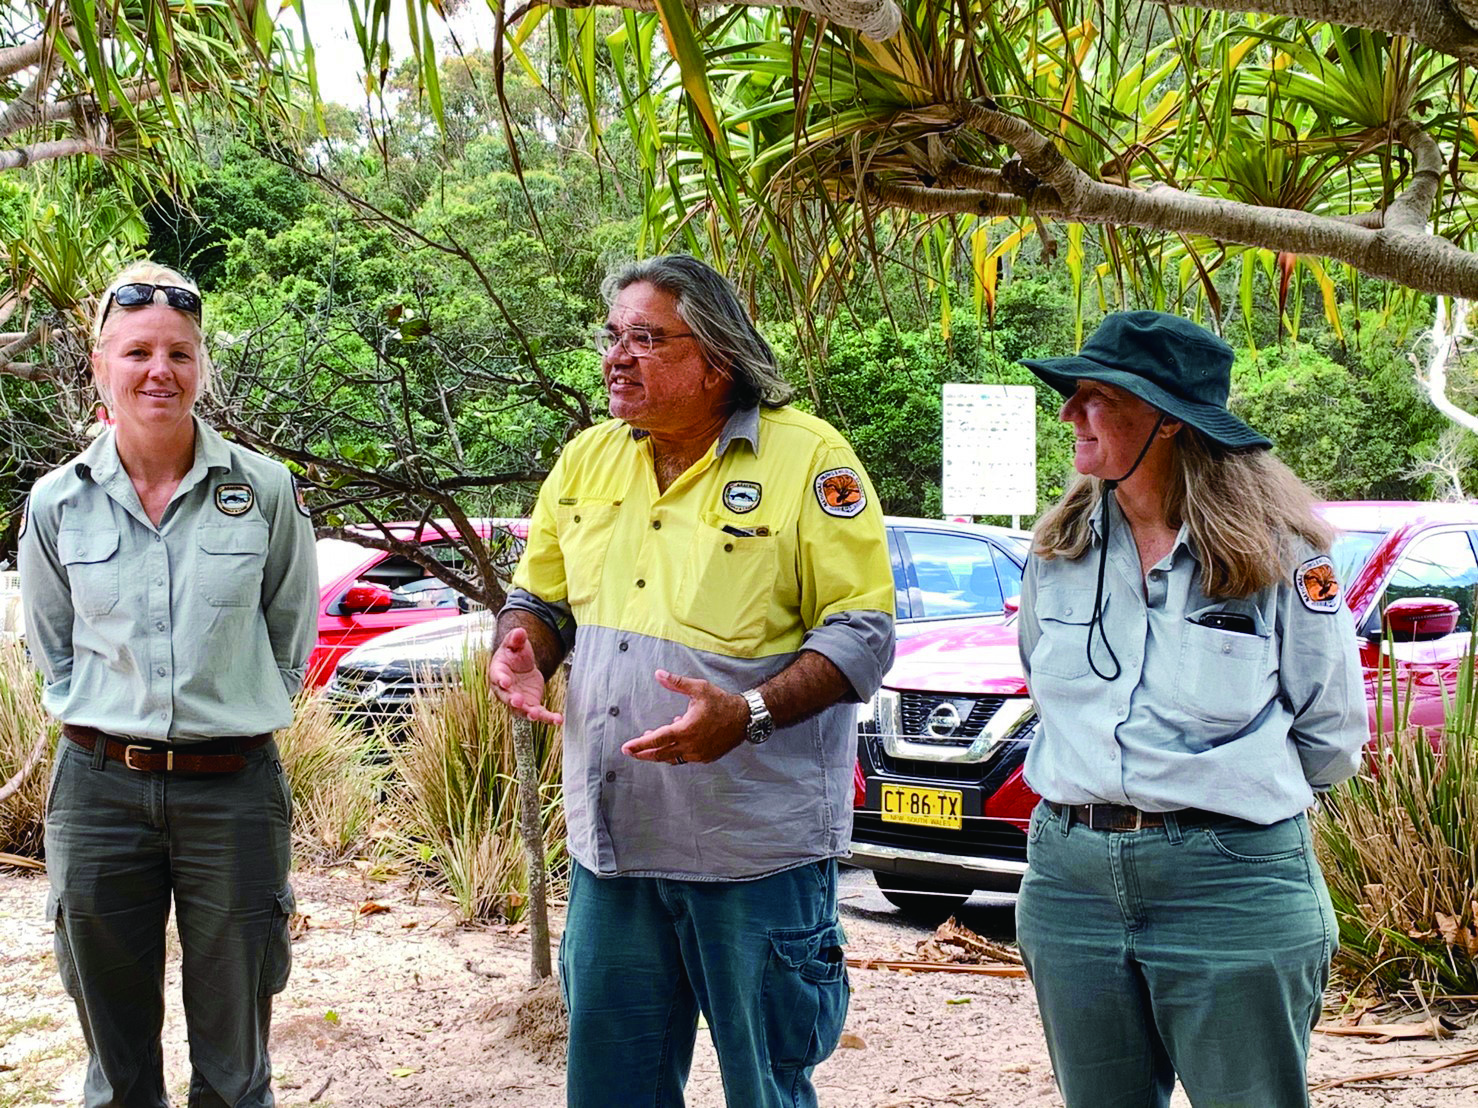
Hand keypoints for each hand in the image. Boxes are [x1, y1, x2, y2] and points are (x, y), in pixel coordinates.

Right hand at [488, 627, 563, 724]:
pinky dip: (548, 718)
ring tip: (537, 715)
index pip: (497, 677)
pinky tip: (558, 720)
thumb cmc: (514, 655)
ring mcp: (518, 701)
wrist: (522, 666)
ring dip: (530, 713)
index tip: (505, 681)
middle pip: (507, 698)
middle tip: (518, 702)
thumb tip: (519, 631)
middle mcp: (506, 691)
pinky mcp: (532, 705)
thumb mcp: (515, 644)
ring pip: (523, 710)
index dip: (501, 680)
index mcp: (498, 673)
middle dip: (513, 701)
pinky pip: (540, 714)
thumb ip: (516, 639)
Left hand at [621, 670, 750, 765]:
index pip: (656, 740)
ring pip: (672, 758)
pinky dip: (675, 752)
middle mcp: (690, 746)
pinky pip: (684, 758)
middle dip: (643, 754)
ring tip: (650, 743)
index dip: (639, 745)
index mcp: (686, 730)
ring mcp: (698, 754)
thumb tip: (658, 674)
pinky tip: (674, 740)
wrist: (745, 718)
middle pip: (660, 754)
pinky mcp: (705, 757)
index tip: (626, 748)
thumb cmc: (722, 702)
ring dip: (659, 753)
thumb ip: (677, 682)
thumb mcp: (699, 688)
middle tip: (630, 751)